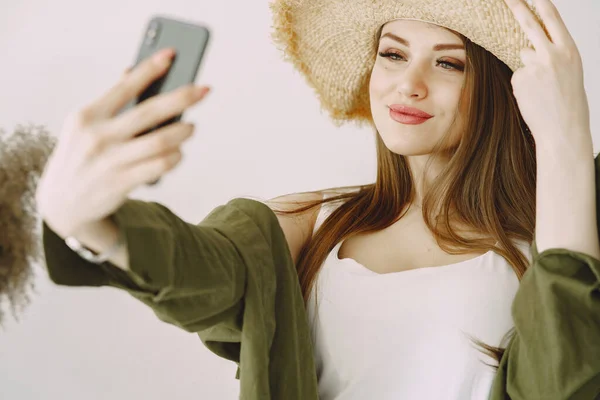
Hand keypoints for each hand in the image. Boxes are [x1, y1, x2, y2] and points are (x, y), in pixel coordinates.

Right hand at [36, 48, 210, 237]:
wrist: (63, 203)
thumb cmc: (83, 156)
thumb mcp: (86, 127)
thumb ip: (111, 104)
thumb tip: (134, 71)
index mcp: (88, 116)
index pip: (125, 86)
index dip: (150, 69)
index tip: (172, 54)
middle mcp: (97, 136)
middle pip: (149, 112)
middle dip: (181, 98)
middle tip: (204, 90)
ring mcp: (110, 161)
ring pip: (160, 142)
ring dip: (182, 132)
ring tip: (191, 127)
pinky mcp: (121, 183)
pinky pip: (159, 166)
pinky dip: (174, 157)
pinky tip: (178, 152)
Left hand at [503, 0, 590, 145]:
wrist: (563, 128)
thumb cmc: (567, 101)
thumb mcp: (569, 70)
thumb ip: (554, 54)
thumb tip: (528, 46)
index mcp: (569, 50)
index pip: (553, 20)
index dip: (541, 4)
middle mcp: (553, 54)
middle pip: (529, 25)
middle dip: (517, 7)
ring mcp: (535, 66)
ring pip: (522, 55)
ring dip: (528, 67)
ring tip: (541, 87)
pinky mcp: (520, 78)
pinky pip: (517, 75)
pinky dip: (522, 84)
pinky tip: (533, 96)